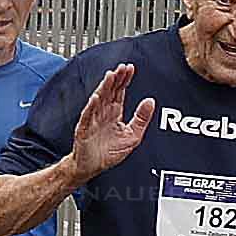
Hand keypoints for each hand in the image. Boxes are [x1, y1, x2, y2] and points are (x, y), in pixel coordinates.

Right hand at [70, 62, 155, 179]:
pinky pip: (87, 116)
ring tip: (110, 76)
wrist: (91, 167)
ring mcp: (93, 119)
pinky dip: (91, 107)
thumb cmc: (108, 153)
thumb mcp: (133, 136)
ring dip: (104, 88)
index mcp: (114, 113)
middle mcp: (103, 113)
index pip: (120, 92)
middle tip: (122, 67)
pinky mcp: (84, 129)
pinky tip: (95, 98)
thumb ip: (141, 118)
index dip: (125, 80)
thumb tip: (150, 102)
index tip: (130, 69)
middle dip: (116, 79)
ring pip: (99, 99)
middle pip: (109, 91)